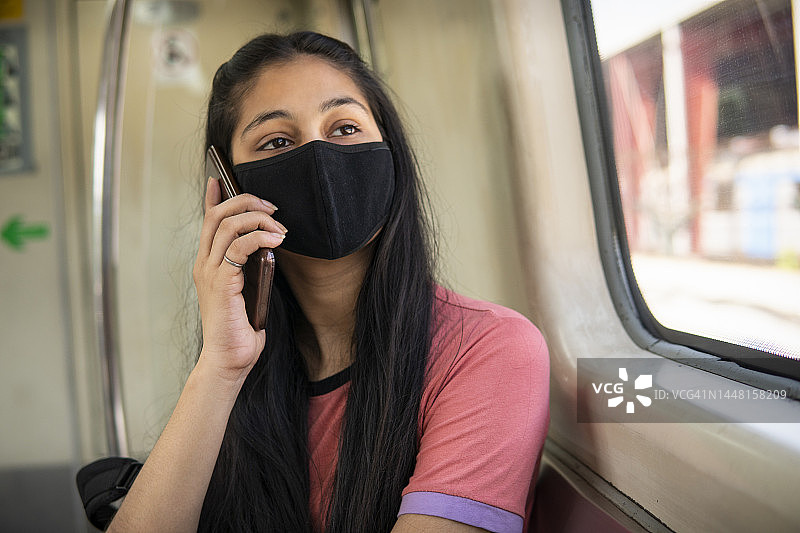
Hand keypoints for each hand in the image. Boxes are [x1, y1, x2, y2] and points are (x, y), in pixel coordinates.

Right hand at [192, 177, 286, 381]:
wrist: (230, 358)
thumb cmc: (241, 328)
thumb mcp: (248, 289)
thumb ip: (251, 266)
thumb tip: (269, 244)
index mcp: (208, 263)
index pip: (206, 221)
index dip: (212, 197)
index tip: (220, 178)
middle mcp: (204, 263)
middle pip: (217, 214)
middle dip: (245, 201)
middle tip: (272, 207)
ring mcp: (210, 272)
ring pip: (228, 224)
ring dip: (259, 218)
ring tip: (280, 228)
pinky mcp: (222, 282)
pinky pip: (239, 246)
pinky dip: (260, 237)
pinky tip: (277, 241)